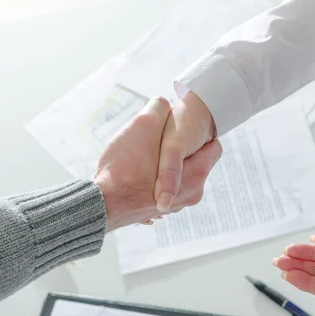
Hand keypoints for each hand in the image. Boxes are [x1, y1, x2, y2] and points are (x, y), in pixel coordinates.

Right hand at [94, 97, 221, 231]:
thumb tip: (163, 103)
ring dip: (161, 164)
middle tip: (153, 142)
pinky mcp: (154, 211)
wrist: (100, 203)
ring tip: (140, 157)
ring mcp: (173, 207)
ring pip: (175, 174)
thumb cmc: (123, 167)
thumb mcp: (143, 125)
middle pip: (193, 160)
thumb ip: (158, 109)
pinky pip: (160, 188)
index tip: (176, 130)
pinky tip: (134, 173)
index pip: (214, 146)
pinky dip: (150, 178)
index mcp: (196, 175)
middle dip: (176, 149)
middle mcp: (190, 195)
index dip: (196, 133)